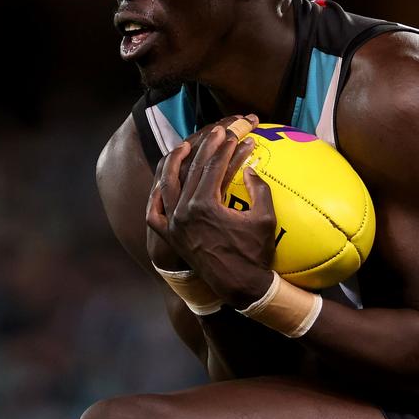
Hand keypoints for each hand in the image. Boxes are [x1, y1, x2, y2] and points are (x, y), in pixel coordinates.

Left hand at [146, 114, 259, 270]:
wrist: (239, 287)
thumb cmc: (255, 254)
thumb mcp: (265, 218)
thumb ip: (259, 188)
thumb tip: (248, 167)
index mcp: (204, 206)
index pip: (213, 167)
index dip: (225, 147)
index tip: (233, 134)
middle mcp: (183, 213)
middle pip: (192, 170)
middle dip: (207, 147)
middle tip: (217, 132)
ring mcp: (173, 225)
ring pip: (166, 185)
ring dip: (174, 162)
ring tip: (184, 147)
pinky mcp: (169, 237)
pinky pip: (154, 214)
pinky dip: (155, 198)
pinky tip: (161, 185)